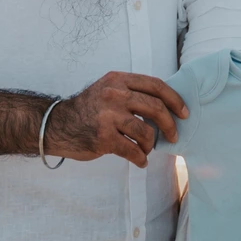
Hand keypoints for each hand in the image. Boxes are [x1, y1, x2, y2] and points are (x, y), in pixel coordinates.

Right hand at [45, 72, 189, 167]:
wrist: (56, 125)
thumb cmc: (88, 109)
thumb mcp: (108, 89)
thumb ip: (132, 92)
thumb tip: (166, 105)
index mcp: (118, 80)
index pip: (155, 85)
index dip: (174, 99)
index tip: (183, 112)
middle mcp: (114, 95)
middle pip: (155, 107)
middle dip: (169, 124)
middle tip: (173, 135)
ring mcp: (108, 116)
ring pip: (146, 132)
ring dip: (151, 144)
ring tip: (147, 148)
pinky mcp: (103, 138)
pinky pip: (132, 150)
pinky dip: (140, 158)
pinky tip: (140, 161)